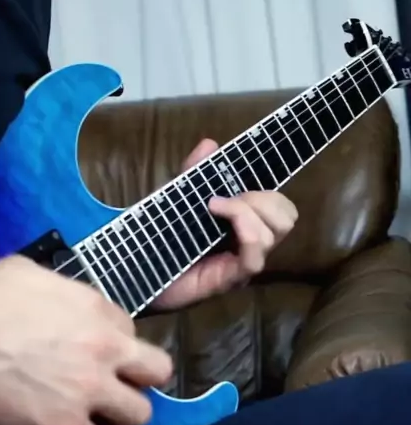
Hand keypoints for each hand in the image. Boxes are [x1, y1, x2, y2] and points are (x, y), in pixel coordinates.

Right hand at [0, 256, 171, 424]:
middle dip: (139, 378)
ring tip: (96, 416)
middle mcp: (105, 350)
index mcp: (97, 310)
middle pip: (158, 372)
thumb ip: (62, 291)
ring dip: (120, 416)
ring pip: (140, 416)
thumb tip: (65, 305)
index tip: (96, 351)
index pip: (132, 330)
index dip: (115, 343)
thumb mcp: (27, 274)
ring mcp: (89, 392)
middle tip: (114, 385)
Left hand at [155, 139, 297, 310]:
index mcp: (245, 225)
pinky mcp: (230, 280)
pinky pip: (255, 258)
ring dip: (247, 211)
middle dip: (263, 198)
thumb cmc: (161, 237)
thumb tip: (209, 144)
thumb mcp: (178, 198)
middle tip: (225, 199)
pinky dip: (244, 230)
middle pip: (287, 218)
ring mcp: (242, 264)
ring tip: (214, 207)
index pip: (282, 208)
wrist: (137, 268)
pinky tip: (218, 217)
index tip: (238, 183)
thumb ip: (194, 172)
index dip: (269, 192)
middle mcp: (251, 245)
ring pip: (274, 234)